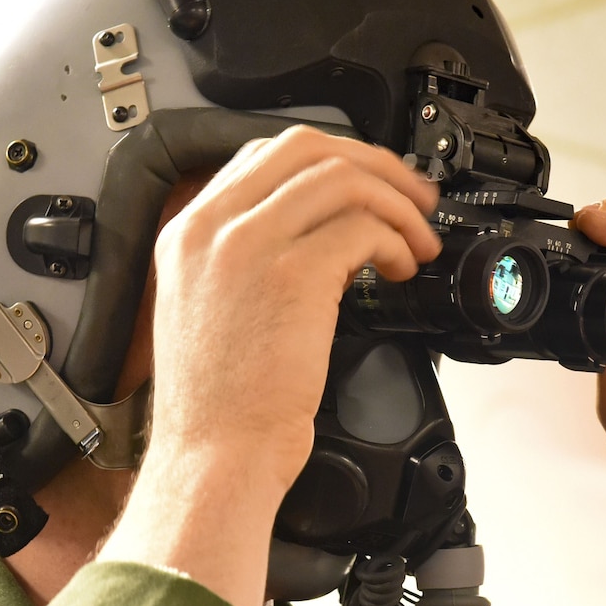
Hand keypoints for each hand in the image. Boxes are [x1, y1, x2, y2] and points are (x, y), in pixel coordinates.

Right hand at [102, 127, 439, 605]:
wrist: (212, 457)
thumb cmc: (218, 405)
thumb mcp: (210, 309)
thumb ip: (249, 259)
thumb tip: (322, 232)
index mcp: (188, 231)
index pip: (264, 153)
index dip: (329, 158)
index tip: (367, 182)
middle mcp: (213, 228)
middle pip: (307, 148)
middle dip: (372, 165)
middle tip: (410, 199)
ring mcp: (249, 246)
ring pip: (342, 179)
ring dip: (395, 204)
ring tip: (416, 240)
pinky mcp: (293, 276)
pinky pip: (361, 228)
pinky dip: (394, 241)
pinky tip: (401, 268)